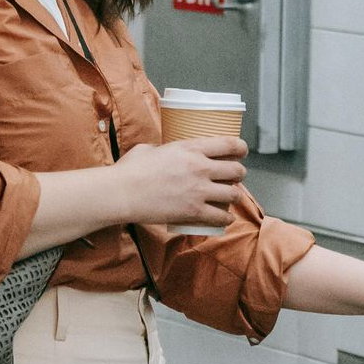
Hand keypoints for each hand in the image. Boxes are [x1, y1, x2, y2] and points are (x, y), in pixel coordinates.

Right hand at [114, 137, 246, 229]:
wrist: (121, 193)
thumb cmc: (130, 169)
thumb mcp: (150, 148)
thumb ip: (164, 149)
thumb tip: (164, 153)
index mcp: (191, 148)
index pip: (229, 144)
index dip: (241, 148)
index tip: (242, 151)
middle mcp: (200, 167)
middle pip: (236, 170)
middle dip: (239, 173)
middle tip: (234, 177)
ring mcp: (199, 191)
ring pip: (234, 194)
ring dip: (235, 196)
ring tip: (231, 197)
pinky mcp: (194, 212)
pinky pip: (221, 217)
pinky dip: (226, 219)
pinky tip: (225, 218)